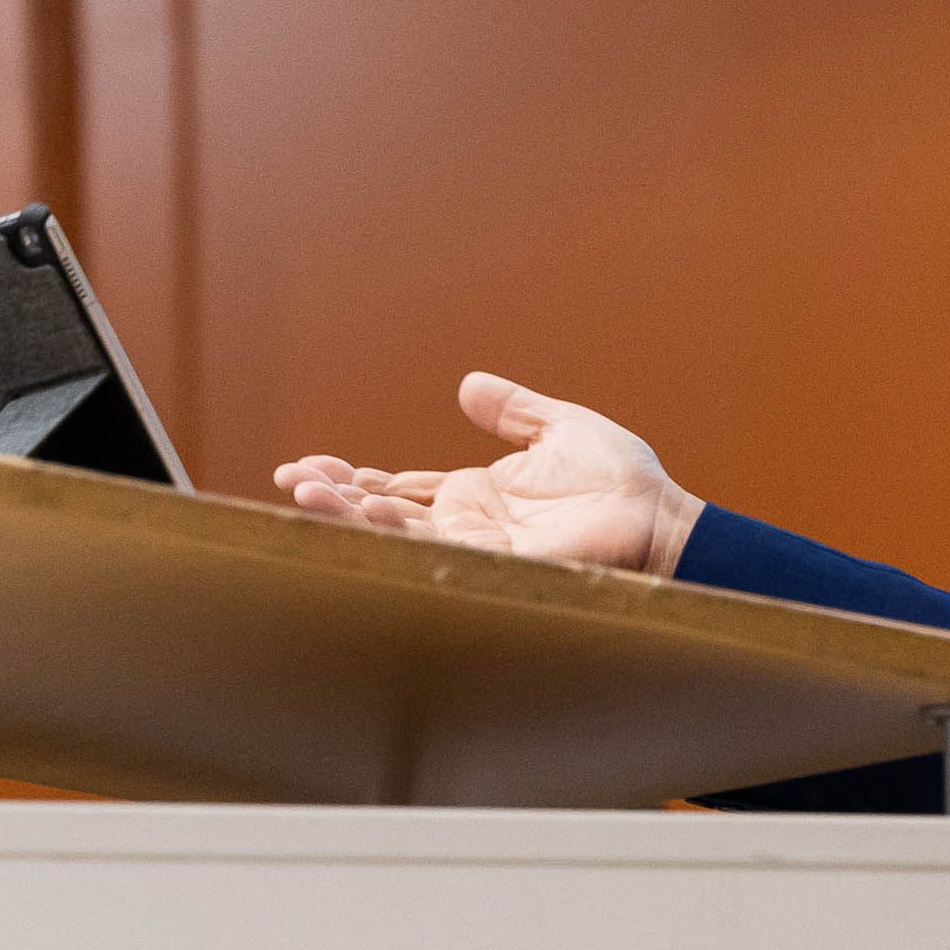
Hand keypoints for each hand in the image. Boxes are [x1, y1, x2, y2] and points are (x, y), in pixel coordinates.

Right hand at [272, 372, 703, 578]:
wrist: (661, 518)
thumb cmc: (622, 482)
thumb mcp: (558, 428)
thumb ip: (513, 411)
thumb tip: (467, 385)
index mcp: (476, 496)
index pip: (399, 487)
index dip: (353, 477)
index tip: (307, 463)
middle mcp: (468, 526)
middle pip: (383, 511)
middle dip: (334, 495)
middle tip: (287, 477)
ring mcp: (478, 548)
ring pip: (396, 532)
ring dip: (348, 512)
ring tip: (303, 490)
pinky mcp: (494, 563)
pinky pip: (433, 548)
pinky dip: (393, 532)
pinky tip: (363, 511)